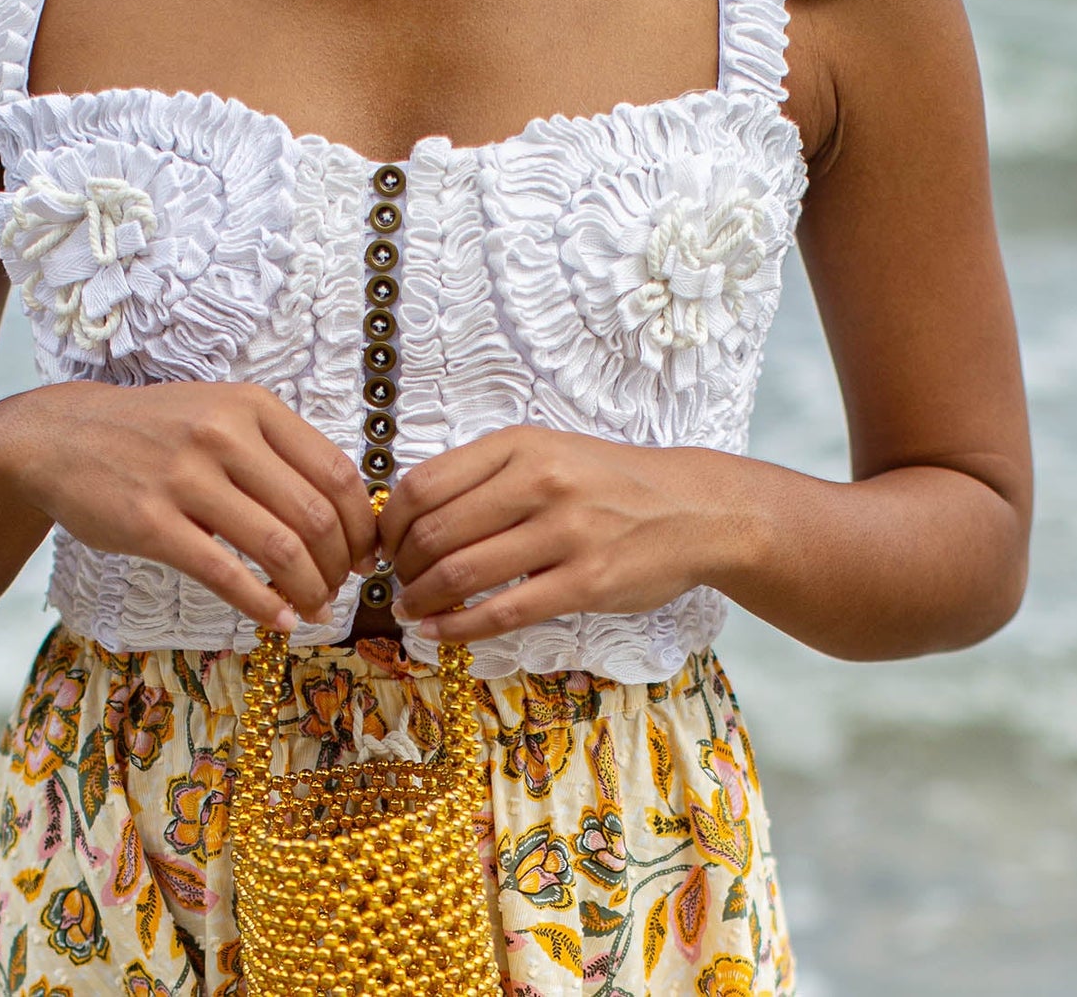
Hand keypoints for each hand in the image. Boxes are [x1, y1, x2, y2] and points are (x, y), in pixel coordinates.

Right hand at [0, 380, 375, 631]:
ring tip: (315, 608)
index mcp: (253, 407)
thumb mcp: (221, 413)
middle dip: (340, 563)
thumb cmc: (155, 432)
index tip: (366, 552)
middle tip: (339, 587)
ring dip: (310, 589)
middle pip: (315, 514)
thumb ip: (277, 450)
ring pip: (279, 547)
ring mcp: (186, 478)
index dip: (361, 523)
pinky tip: (279, 621)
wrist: (62, 436)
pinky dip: (263, 605)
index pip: (337, 471)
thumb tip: (344, 510)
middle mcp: (225, 435)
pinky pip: (224, 573)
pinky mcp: (151, 522)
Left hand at [379, 427, 730, 643]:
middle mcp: (539, 481)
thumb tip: (412, 514)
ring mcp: (565, 532)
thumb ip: (486, 475)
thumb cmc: (608, 482)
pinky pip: (504, 612)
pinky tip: (438, 632)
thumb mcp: (546, 451)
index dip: (390, 522)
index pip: (423, 484)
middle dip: (403, 565)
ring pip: (463, 572)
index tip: (385, 543)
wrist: (692, 508)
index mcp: (520, 445)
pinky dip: (459, 627)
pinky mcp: (587, 581)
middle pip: (436, 531)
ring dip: (422, 597)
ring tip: (411, 607)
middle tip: (398, 581)